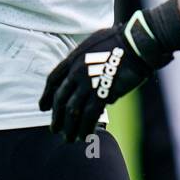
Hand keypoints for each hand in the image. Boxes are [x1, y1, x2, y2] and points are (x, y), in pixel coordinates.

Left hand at [40, 10, 172, 141]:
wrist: (137, 43)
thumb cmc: (120, 40)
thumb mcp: (93, 44)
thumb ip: (85, 61)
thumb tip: (85, 80)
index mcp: (73, 58)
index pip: (53, 80)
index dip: (46, 96)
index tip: (43, 107)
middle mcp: (77, 71)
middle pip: (60, 99)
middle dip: (56, 117)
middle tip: (54, 129)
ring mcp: (89, 82)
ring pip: (72, 111)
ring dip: (69, 128)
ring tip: (69, 139)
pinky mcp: (103, 93)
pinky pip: (89, 115)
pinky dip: (86, 128)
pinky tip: (85, 135)